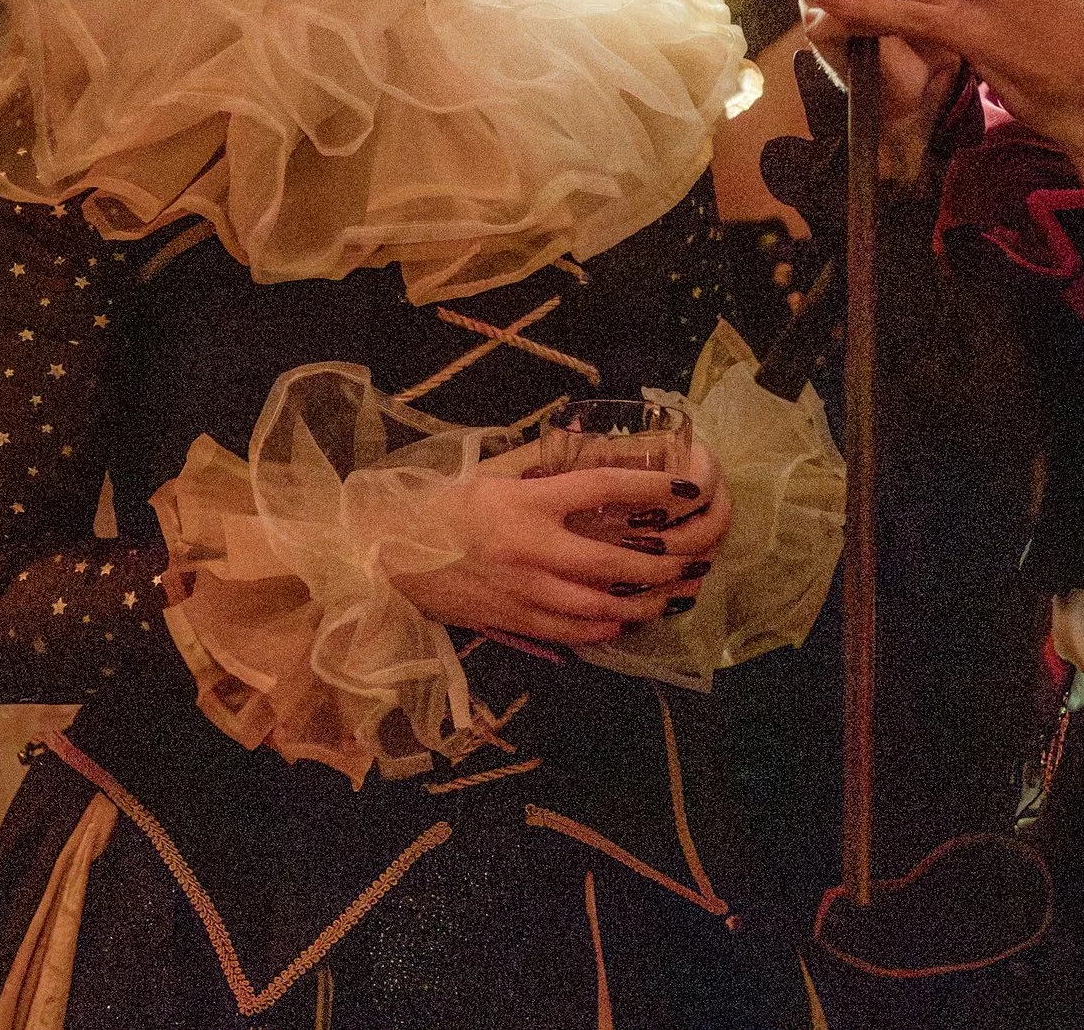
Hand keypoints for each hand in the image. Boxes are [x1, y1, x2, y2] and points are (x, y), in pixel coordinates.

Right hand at [391, 437, 730, 647]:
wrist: (390, 556)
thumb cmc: (444, 508)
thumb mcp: (493, 477)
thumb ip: (540, 467)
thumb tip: (591, 450)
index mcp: (527, 502)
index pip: (600, 489)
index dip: (647, 490)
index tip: (685, 489)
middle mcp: (530, 548)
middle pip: (612, 561)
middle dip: (661, 564)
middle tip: (692, 559)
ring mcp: (523, 591)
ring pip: (598, 605)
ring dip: (642, 603)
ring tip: (671, 595)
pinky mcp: (513, 620)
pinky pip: (570, 633)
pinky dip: (603, 629)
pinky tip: (624, 621)